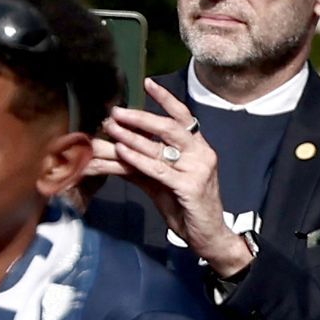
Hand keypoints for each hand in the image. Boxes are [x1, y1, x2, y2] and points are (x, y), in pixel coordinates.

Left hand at [98, 84, 246, 271]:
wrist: (207, 235)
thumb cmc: (185, 206)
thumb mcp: (163, 180)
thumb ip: (144, 161)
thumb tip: (115, 145)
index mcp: (199, 148)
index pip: (183, 117)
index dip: (166, 99)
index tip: (147, 83)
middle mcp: (202, 154)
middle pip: (170, 127)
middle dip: (141, 117)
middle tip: (117, 111)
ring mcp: (198, 170)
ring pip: (161, 147)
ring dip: (132, 136)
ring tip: (111, 127)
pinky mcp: (190, 187)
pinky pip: (159, 169)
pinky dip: (138, 158)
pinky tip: (122, 150)